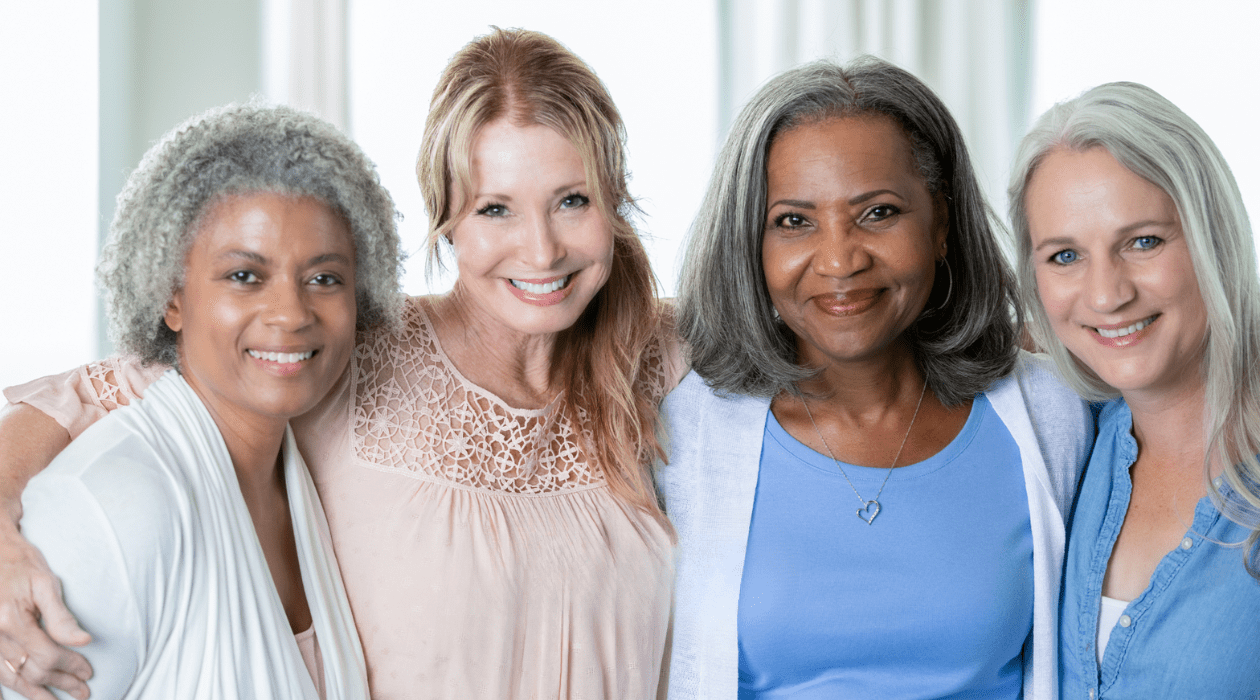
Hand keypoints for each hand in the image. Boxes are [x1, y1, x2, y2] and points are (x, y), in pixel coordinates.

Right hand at [0, 522, 90, 699]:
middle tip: (82, 691)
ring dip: (37, 692)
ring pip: (11, 677)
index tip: (88, 671)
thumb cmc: (21, 564)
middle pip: (31, 670)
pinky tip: (28, 693)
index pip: (47, 656)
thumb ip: (62, 616)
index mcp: (12, 620)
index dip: (70, 667)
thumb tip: (84, 641)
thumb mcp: (46, 583)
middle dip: (59, 683)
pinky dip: (13, 685)